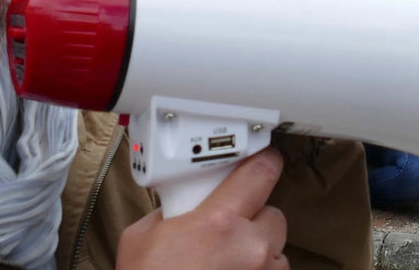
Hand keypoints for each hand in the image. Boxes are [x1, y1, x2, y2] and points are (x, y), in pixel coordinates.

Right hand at [115, 148, 287, 269]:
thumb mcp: (142, 237)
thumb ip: (171, 212)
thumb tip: (183, 205)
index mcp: (218, 223)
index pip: (261, 173)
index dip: (263, 162)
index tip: (263, 159)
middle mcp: (249, 248)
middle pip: (273, 214)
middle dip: (252, 219)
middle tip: (226, 230)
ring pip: (275, 250)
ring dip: (256, 252)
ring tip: (225, 264)